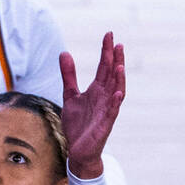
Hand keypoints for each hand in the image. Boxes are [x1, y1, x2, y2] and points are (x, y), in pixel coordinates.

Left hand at [60, 33, 124, 178]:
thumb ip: (69, 75)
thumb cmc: (77, 124)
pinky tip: (117, 94)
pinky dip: (115, 103)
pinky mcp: (105, 125)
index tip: (108, 34)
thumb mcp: (69, 96)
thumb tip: (64, 52)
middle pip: (112, 75)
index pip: (104, 67)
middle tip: (116, 43)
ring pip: (116, 92)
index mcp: (97, 90)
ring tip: (120, 64)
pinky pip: (112, 113)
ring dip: (119, 79)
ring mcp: (106, 110)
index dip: (106, 52)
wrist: (77, 150)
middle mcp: (104, 97)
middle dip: (115, 60)